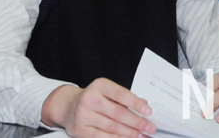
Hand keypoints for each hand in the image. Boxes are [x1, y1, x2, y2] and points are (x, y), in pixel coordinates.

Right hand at [41, 77, 155, 137]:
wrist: (68, 106)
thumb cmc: (93, 98)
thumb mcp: (107, 91)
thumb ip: (124, 98)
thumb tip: (144, 105)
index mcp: (99, 85)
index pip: (120, 94)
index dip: (135, 103)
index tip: (148, 111)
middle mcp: (90, 98)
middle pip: (118, 113)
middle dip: (137, 122)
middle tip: (149, 127)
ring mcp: (83, 114)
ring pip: (112, 127)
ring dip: (129, 133)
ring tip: (141, 135)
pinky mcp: (80, 129)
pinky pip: (102, 137)